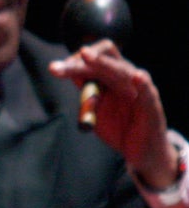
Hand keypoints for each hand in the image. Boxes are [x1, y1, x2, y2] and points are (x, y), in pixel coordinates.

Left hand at [49, 39, 177, 187]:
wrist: (139, 151)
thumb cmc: (117, 127)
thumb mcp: (95, 109)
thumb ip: (84, 92)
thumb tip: (67, 72)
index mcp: (110, 76)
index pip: (93, 58)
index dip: (74, 60)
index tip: (55, 69)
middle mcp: (125, 77)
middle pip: (104, 59)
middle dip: (80, 60)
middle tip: (57, 67)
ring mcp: (138, 89)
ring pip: (120, 70)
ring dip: (101, 63)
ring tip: (85, 55)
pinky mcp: (151, 105)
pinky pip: (147, 92)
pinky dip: (142, 83)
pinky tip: (137, 77)